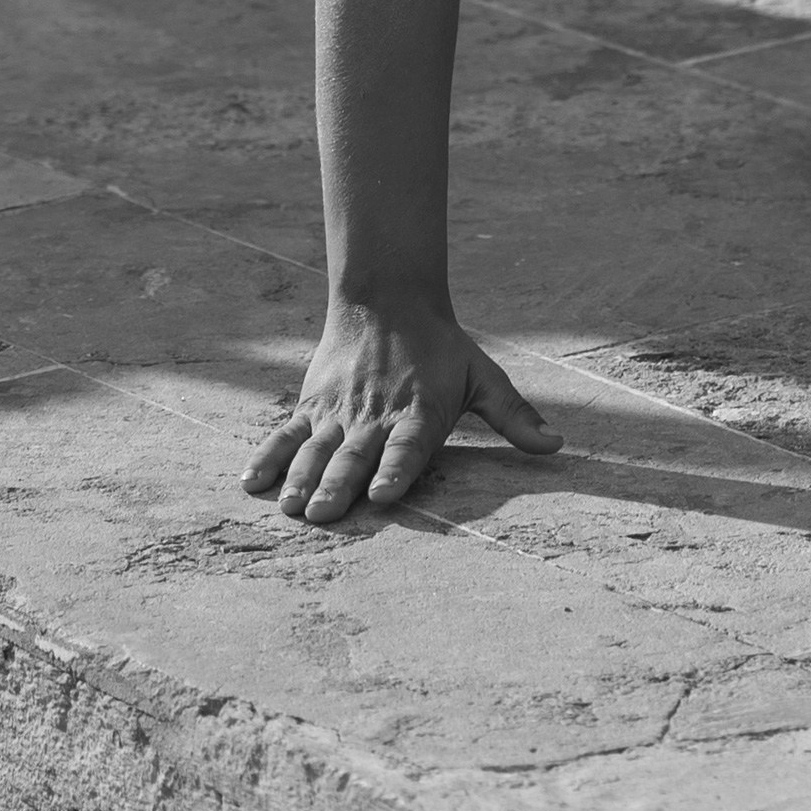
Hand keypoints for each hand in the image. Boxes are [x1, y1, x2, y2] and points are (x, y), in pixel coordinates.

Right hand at [248, 286, 561, 525]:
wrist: (387, 295)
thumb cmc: (441, 347)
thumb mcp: (482, 376)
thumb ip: (515, 416)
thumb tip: (558, 447)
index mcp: (418, 412)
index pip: (408, 448)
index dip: (398, 471)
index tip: (387, 496)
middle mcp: (376, 415)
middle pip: (356, 455)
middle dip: (340, 485)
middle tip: (324, 515)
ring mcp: (340, 411)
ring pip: (317, 448)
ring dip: (302, 478)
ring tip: (292, 508)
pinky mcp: (313, 404)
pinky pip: (287, 433)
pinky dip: (268, 456)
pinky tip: (252, 482)